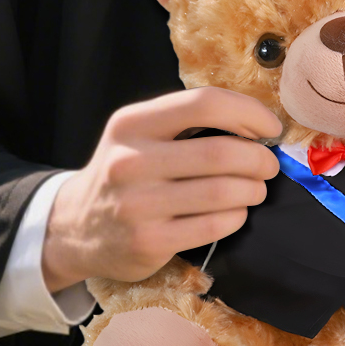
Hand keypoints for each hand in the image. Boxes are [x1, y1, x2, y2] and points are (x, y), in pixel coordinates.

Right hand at [41, 87, 282, 292]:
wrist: (75, 226)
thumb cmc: (123, 172)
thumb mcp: (138, 134)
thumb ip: (185, 122)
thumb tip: (255, 122)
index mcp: (132, 123)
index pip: (204, 103)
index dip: (248, 112)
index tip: (269, 127)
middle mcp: (131, 160)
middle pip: (220, 153)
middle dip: (258, 159)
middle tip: (267, 166)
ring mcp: (138, 204)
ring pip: (222, 192)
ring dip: (252, 190)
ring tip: (254, 189)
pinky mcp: (149, 242)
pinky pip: (213, 226)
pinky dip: (236, 217)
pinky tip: (234, 212)